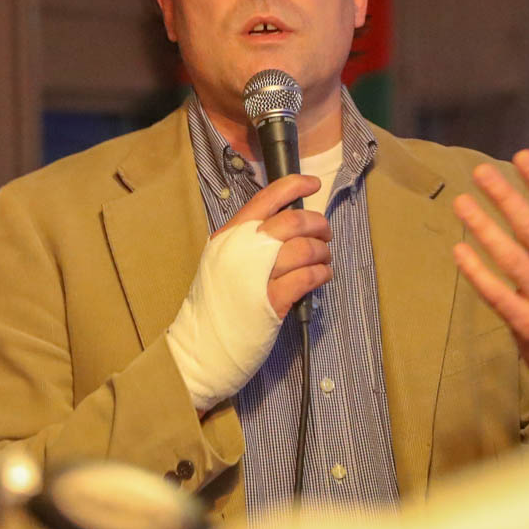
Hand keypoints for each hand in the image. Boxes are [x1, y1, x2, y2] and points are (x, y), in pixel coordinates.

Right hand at [228, 175, 332, 319]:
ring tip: (324, 259)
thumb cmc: (216, 303)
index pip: (265, 199)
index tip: (312, 184)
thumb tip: (289, 225)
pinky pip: (308, 277)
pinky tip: (322, 276)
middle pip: (292, 222)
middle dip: (318, 224)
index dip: (293, 186)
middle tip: (325, 234)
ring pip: (305, 248)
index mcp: (229, 235)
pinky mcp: (271, 301)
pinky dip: (322, 273)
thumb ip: (248, 241)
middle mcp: (241, 250)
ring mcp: (256, 275)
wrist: (202, 345)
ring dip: (322, 252)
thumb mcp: (222, 260)